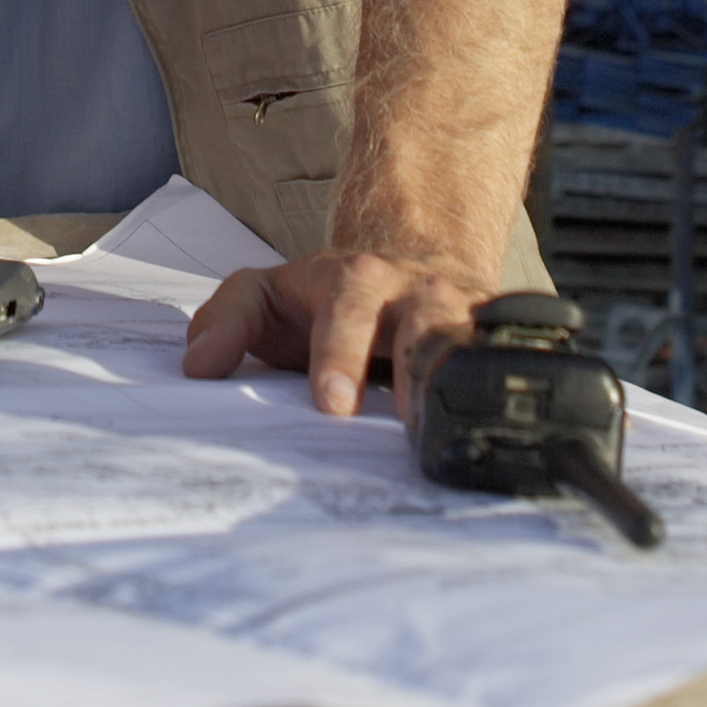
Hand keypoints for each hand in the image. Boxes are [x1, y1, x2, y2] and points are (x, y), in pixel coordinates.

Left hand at [180, 246, 496, 420]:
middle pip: (422, 323)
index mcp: (353, 280)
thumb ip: (225, 322)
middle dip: (413, 371)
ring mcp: (460, 313)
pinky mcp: (494, 339)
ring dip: (465, 384)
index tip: (331, 403)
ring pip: (473, 343)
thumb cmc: (326, 300)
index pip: (346, 310)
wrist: (406, 273)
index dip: (340, 355)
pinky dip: (509, 389)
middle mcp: (414, 291)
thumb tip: (197, 368)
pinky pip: (509, 364)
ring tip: (454, 433)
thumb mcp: (265, 297)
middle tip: (403, 424)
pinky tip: (497, 425)